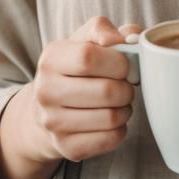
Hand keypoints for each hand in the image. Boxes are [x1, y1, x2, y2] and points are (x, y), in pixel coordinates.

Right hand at [25, 16, 142, 164]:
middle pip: (106, 91)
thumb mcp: (84, 40)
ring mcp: (53, 123)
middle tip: (126, 85)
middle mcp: (46, 91)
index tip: (125, 64)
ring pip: (111, 118)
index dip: (117, 61)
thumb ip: (106, 30)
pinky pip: (110, 139)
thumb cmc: (75, 67)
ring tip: (120, 102)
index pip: (89, 57)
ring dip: (126, 109)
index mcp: (51, 58)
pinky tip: (113, 120)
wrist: (47, 108)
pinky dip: (121, 129)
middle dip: (127, 87)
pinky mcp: (67, 147)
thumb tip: (133, 37)